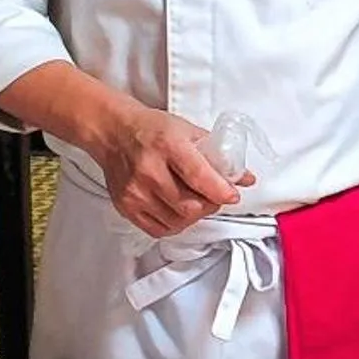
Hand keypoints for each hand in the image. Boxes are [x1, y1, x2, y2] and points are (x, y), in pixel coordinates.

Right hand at [82, 103, 244, 238]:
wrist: (114, 132)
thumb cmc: (152, 129)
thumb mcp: (188, 131)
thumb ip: (217, 155)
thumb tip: (245, 178)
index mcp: (168, 145)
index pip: (200, 177)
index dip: (221, 191)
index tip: (232, 195)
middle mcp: (149, 170)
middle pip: (190, 206)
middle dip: (210, 205)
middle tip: (214, 197)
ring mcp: (135, 191)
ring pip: (177, 221)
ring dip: (194, 216)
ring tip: (196, 202)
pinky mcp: (126, 206)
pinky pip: (159, 229)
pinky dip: (175, 224)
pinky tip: (178, 210)